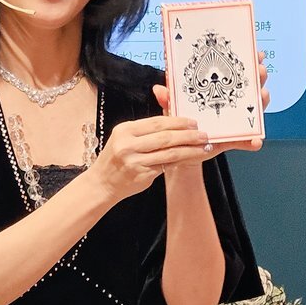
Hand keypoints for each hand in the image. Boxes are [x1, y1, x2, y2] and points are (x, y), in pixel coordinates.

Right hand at [90, 113, 210, 202]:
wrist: (102, 183)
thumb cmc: (116, 159)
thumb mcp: (124, 138)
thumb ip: (145, 130)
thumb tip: (174, 124)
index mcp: (125, 130)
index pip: (157, 122)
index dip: (177, 121)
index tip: (193, 122)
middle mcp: (128, 144)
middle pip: (165, 137)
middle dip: (187, 135)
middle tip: (203, 134)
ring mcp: (134, 161)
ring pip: (169, 153)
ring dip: (189, 150)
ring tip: (203, 147)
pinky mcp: (141, 175)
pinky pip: (165, 166)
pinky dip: (180, 161)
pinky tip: (190, 159)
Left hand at [153, 50, 269, 157]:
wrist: (182, 149)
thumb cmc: (180, 122)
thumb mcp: (173, 108)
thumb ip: (169, 100)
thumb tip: (159, 90)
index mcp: (218, 91)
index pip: (235, 72)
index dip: (247, 61)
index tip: (254, 52)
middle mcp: (230, 104)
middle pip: (250, 87)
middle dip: (258, 76)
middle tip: (260, 70)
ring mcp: (235, 122)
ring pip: (254, 110)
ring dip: (261, 102)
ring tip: (263, 95)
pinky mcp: (234, 140)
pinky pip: (247, 141)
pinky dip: (253, 142)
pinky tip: (256, 141)